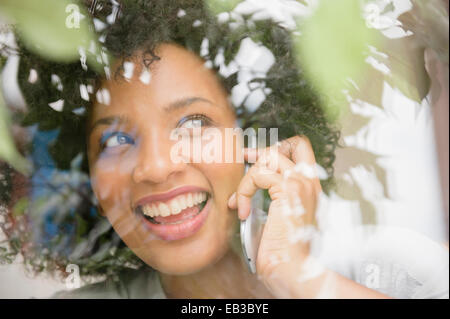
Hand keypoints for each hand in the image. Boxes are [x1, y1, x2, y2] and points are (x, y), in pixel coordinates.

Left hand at [228, 135, 322, 290]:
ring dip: (248, 177)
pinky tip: (243, 210)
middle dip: (267, 148)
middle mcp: (310, 182)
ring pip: (271, 156)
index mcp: (310, 187)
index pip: (302, 151)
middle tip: (246, 158)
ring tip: (240, 200)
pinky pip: (259, 174)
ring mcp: (302, 184)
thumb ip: (276, 195)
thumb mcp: (280, 214)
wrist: (291, 267)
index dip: (278, 147)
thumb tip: (256, 180)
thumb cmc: (282, 248)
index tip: (253, 156)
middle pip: (295, 143)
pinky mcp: (289, 189)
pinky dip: (244, 190)